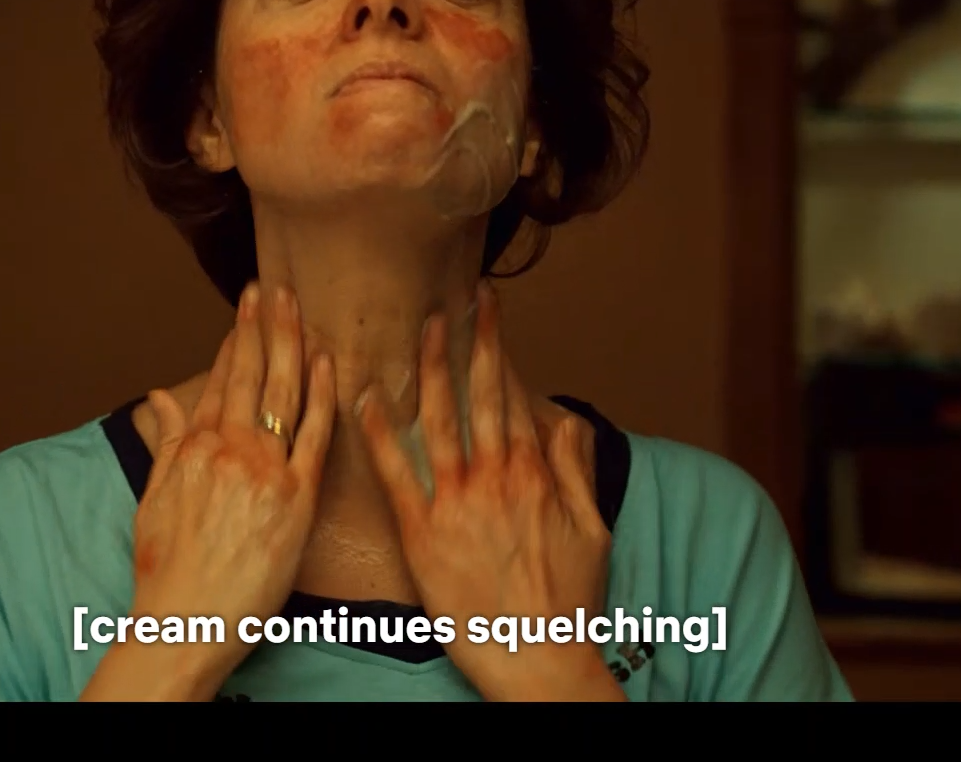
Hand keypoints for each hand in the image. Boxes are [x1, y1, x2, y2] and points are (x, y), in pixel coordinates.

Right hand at [80, 282, 334, 700]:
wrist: (185, 621)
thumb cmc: (169, 570)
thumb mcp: (154, 498)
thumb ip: (166, 442)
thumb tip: (159, 397)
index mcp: (195, 448)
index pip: (221, 380)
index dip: (237, 340)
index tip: (247, 308)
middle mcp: (229, 449)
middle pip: (252, 374)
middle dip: (262, 325)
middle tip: (274, 286)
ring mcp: (265, 470)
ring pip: (283, 392)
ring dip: (289, 343)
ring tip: (296, 304)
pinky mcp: (297, 498)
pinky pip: (315, 435)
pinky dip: (323, 395)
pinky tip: (328, 362)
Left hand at [359, 281, 621, 701]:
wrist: (540, 659)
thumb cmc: (568, 604)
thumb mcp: (593, 531)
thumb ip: (576, 472)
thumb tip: (565, 423)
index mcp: (535, 476)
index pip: (513, 398)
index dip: (499, 352)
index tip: (489, 315)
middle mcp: (495, 479)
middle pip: (480, 397)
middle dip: (471, 343)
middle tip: (461, 301)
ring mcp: (457, 503)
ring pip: (439, 421)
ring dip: (428, 370)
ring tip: (422, 328)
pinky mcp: (423, 534)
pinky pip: (396, 475)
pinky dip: (381, 435)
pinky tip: (366, 400)